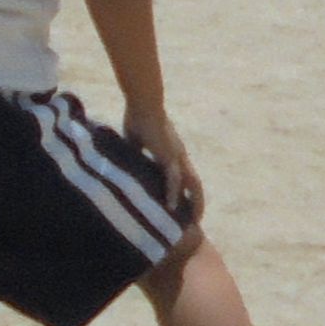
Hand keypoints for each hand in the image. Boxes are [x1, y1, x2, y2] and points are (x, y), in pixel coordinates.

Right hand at [126, 103, 207, 231]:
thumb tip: (127, 163)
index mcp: (173, 152)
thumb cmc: (138, 117)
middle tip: (195, 220)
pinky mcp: (168, 156)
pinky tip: (170, 207)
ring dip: (194, 202)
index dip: (186, 192)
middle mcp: (179, 156)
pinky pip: (174, 179)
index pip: (185, 177)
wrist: (143, 104)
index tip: (184, 206)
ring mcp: (176, 156)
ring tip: (192, 221)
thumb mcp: (135, 140)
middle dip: (197, 202)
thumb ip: (135, 152)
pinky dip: (173, 194)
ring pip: (192, 184)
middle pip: (195, 184)